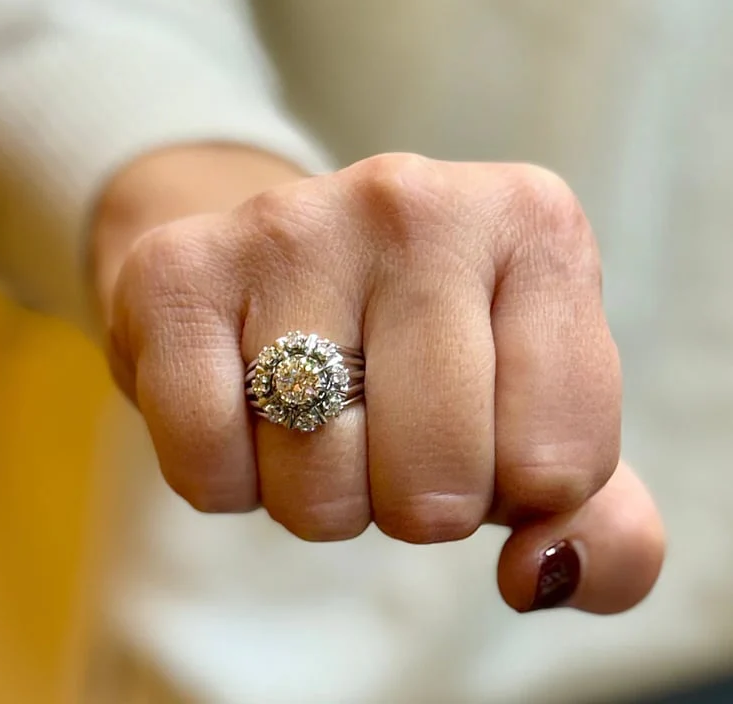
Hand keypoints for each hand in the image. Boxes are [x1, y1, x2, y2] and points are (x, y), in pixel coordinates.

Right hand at [96, 150, 663, 613]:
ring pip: (317, 483)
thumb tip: (543, 576)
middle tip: (388, 433)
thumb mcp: (537, 417)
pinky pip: (209, 467)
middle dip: (412, 501)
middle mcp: (414, 202)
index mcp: (532, 226)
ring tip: (316, 413)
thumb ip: (601, 523)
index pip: (559, 462)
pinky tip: (243, 406)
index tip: (483, 436)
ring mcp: (290, 225)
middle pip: (436, 481)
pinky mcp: (178, 270)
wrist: (290, 265)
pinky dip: (229, 479)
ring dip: (320, 493)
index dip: (515, 491)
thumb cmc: (428, 353)